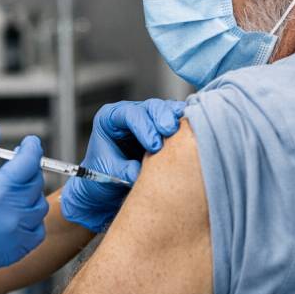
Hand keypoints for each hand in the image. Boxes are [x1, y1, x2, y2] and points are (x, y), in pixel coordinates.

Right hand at [0, 123, 48, 293]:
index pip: (29, 162)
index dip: (32, 147)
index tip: (29, 143)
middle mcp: (13, 213)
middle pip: (36, 182)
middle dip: (29, 168)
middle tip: (17, 164)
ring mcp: (17, 235)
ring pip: (40, 206)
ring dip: (31, 193)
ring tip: (13, 190)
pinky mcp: (17, 251)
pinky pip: (38, 231)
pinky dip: (33, 219)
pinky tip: (17, 214)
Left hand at [60, 99, 185, 232]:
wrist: (108, 187)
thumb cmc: (101, 177)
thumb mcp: (107, 174)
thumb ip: (123, 171)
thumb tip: (140, 172)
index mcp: (110, 118)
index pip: (129, 114)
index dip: (143, 126)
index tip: (153, 145)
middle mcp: (130, 113)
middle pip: (150, 107)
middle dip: (163, 117)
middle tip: (171, 132)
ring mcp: (148, 119)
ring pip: (166, 110)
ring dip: (177, 120)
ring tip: (185, 131)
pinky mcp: (163, 128)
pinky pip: (176, 121)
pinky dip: (185, 126)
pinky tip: (193, 133)